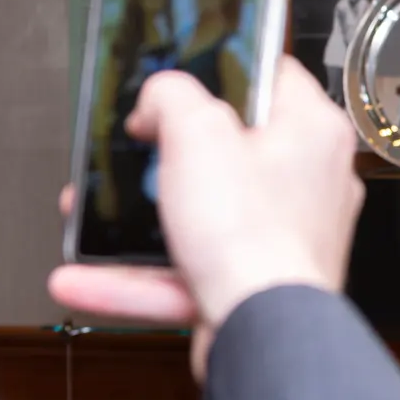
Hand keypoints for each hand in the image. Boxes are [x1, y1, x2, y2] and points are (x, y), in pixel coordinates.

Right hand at [50, 60, 364, 378]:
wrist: (264, 330)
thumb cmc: (253, 236)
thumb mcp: (197, 136)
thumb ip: (174, 98)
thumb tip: (162, 94)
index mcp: (314, 132)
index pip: (273, 75)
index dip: (223, 69)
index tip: (183, 76)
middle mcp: (311, 182)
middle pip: (232, 150)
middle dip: (168, 155)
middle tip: (134, 149)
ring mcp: (287, 235)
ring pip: (205, 216)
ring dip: (140, 220)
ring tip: (89, 214)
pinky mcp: (260, 281)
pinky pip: (190, 271)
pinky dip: (138, 276)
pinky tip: (85, 277)